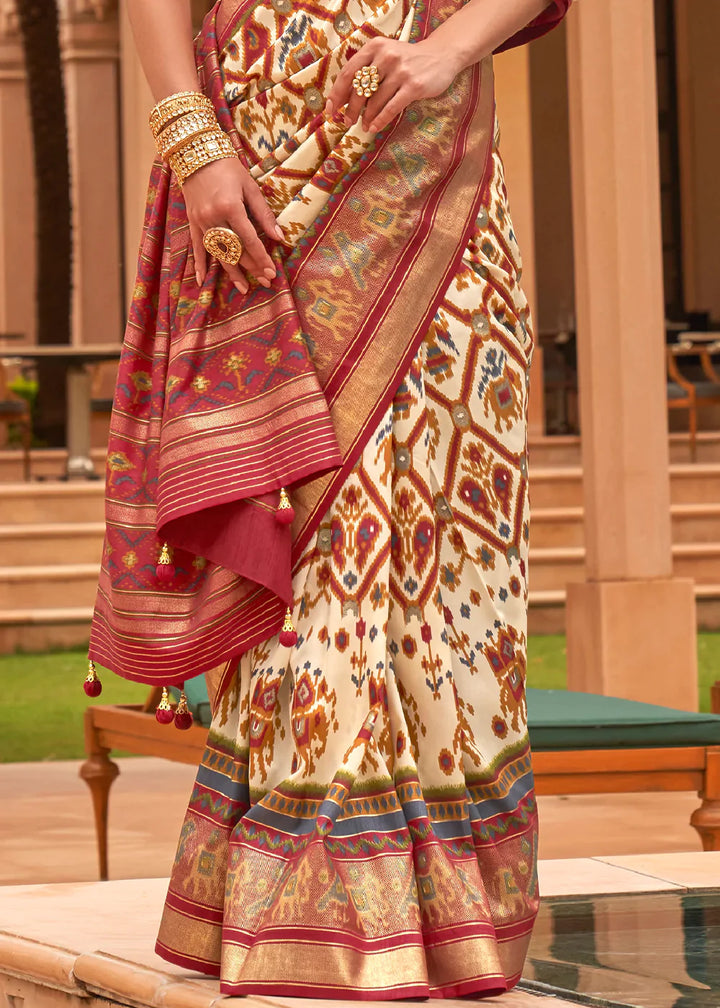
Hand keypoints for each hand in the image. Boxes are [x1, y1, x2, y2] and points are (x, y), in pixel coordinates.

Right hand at [182, 156, 283, 294]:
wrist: (196, 152)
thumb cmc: (227, 167)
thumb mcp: (250, 186)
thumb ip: (264, 214)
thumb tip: (278, 237)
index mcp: (231, 207)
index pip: (250, 240)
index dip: (262, 258)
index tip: (272, 272)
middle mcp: (214, 217)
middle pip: (236, 250)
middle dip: (252, 267)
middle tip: (266, 282)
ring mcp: (201, 221)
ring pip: (218, 253)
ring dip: (232, 272)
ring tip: (243, 288)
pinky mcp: (192, 222)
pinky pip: (196, 247)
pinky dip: (199, 264)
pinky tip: (201, 281)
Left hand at [325, 37, 460, 134]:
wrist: (440, 56)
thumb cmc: (407, 60)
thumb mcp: (385, 55)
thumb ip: (367, 69)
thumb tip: (344, 97)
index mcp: (374, 47)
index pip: (348, 72)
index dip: (337, 93)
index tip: (330, 109)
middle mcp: (386, 56)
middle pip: (359, 88)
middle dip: (351, 109)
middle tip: (347, 121)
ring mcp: (400, 71)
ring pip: (375, 100)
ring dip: (367, 117)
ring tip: (364, 126)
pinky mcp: (413, 86)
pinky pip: (391, 107)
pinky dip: (380, 120)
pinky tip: (374, 127)